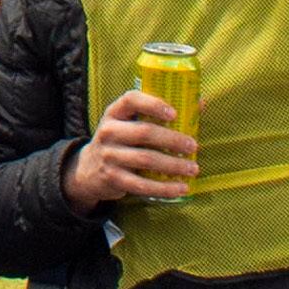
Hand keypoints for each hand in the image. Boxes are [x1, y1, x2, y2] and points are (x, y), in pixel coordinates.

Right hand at [64, 95, 201, 207]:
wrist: (89, 170)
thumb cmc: (120, 141)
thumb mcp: (129, 124)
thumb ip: (158, 114)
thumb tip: (200, 104)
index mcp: (115, 113)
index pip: (131, 100)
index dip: (153, 104)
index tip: (174, 113)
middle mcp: (108, 132)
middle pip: (144, 132)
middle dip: (172, 139)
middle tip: (193, 146)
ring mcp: (109, 156)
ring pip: (146, 159)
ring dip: (173, 165)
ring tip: (193, 168)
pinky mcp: (113, 179)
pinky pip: (142, 185)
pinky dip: (164, 188)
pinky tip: (181, 188)